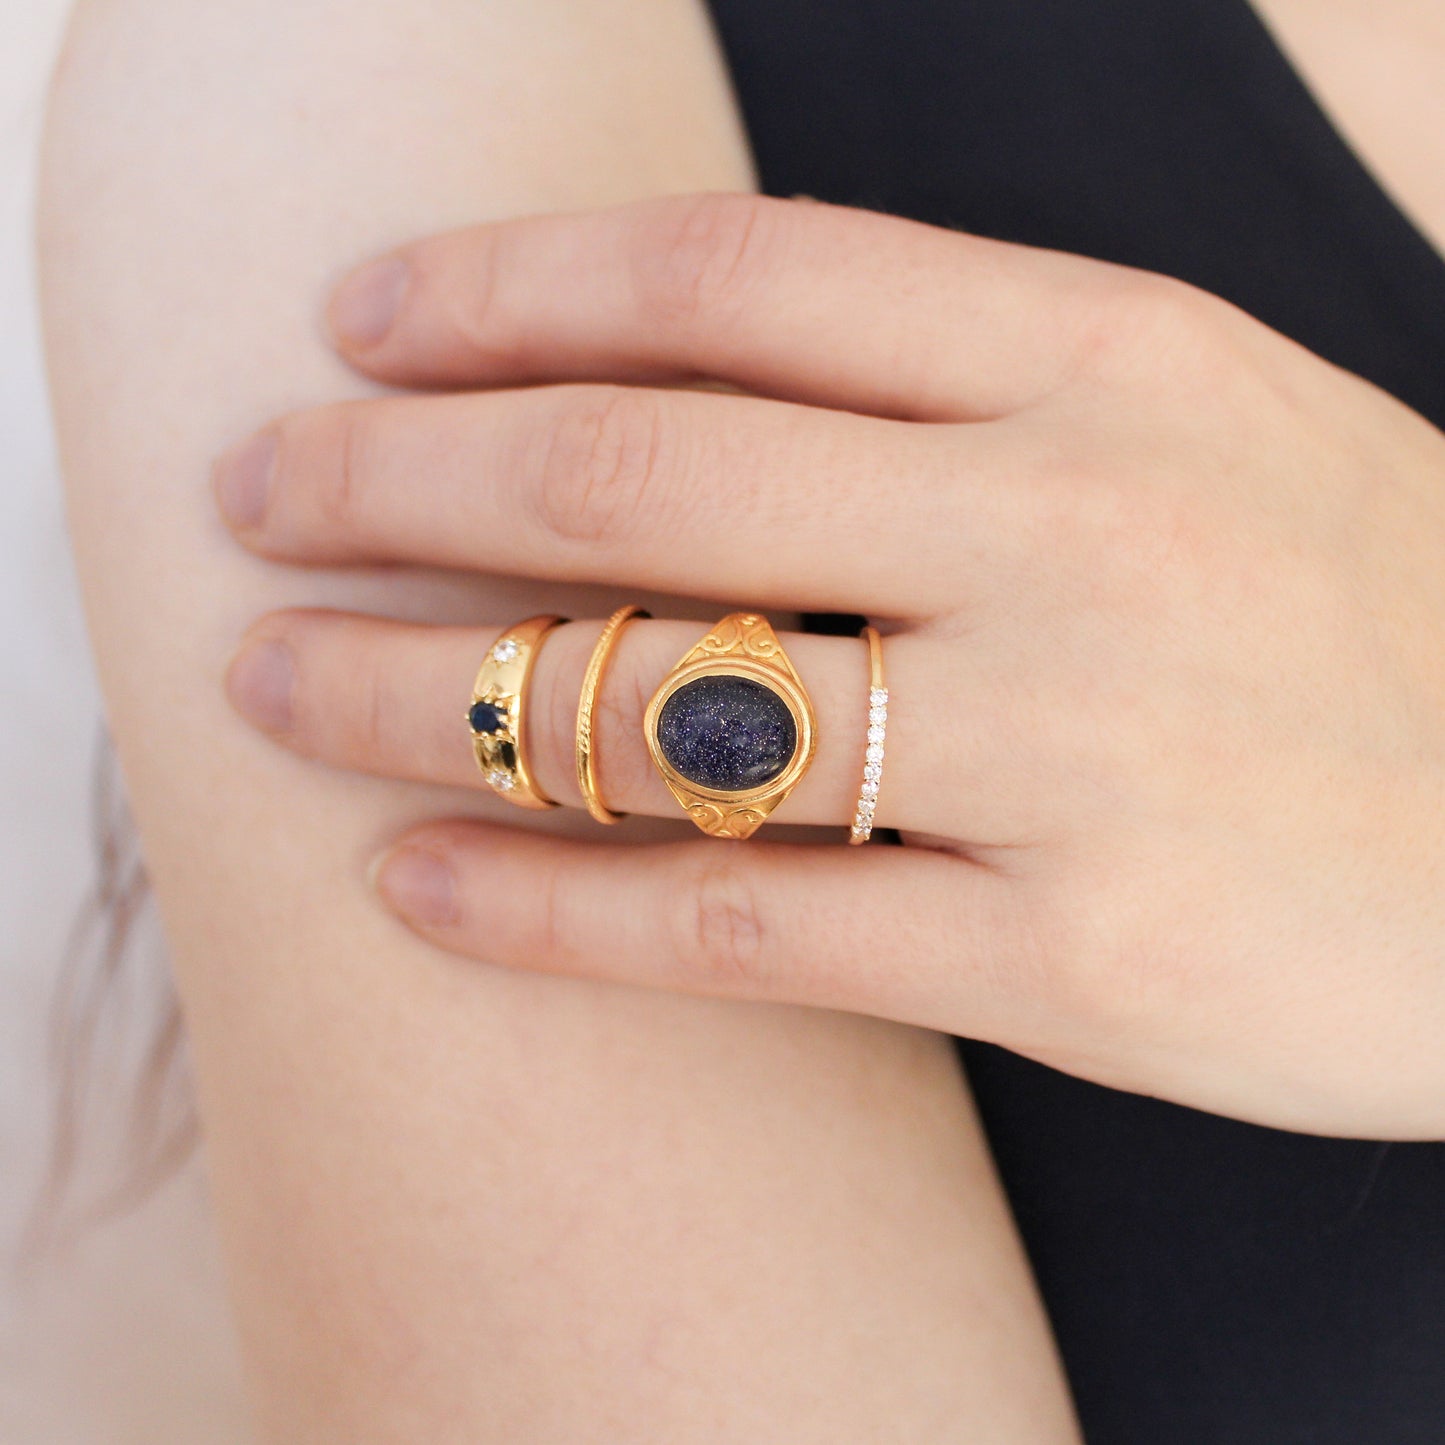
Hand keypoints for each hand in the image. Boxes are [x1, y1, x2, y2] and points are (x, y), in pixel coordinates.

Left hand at [215, 193, 1444, 1137]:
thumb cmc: (1361, 623)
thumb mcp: (1195, 433)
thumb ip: (960, 401)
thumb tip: (681, 401)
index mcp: (1109, 361)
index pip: (737, 279)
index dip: (516, 288)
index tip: (364, 323)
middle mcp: (1076, 527)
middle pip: (646, 468)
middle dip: (404, 473)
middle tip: (259, 490)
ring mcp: (1077, 745)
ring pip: (658, 704)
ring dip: (418, 688)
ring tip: (271, 681)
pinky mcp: (1079, 952)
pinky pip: (743, 925)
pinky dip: (550, 907)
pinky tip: (419, 887)